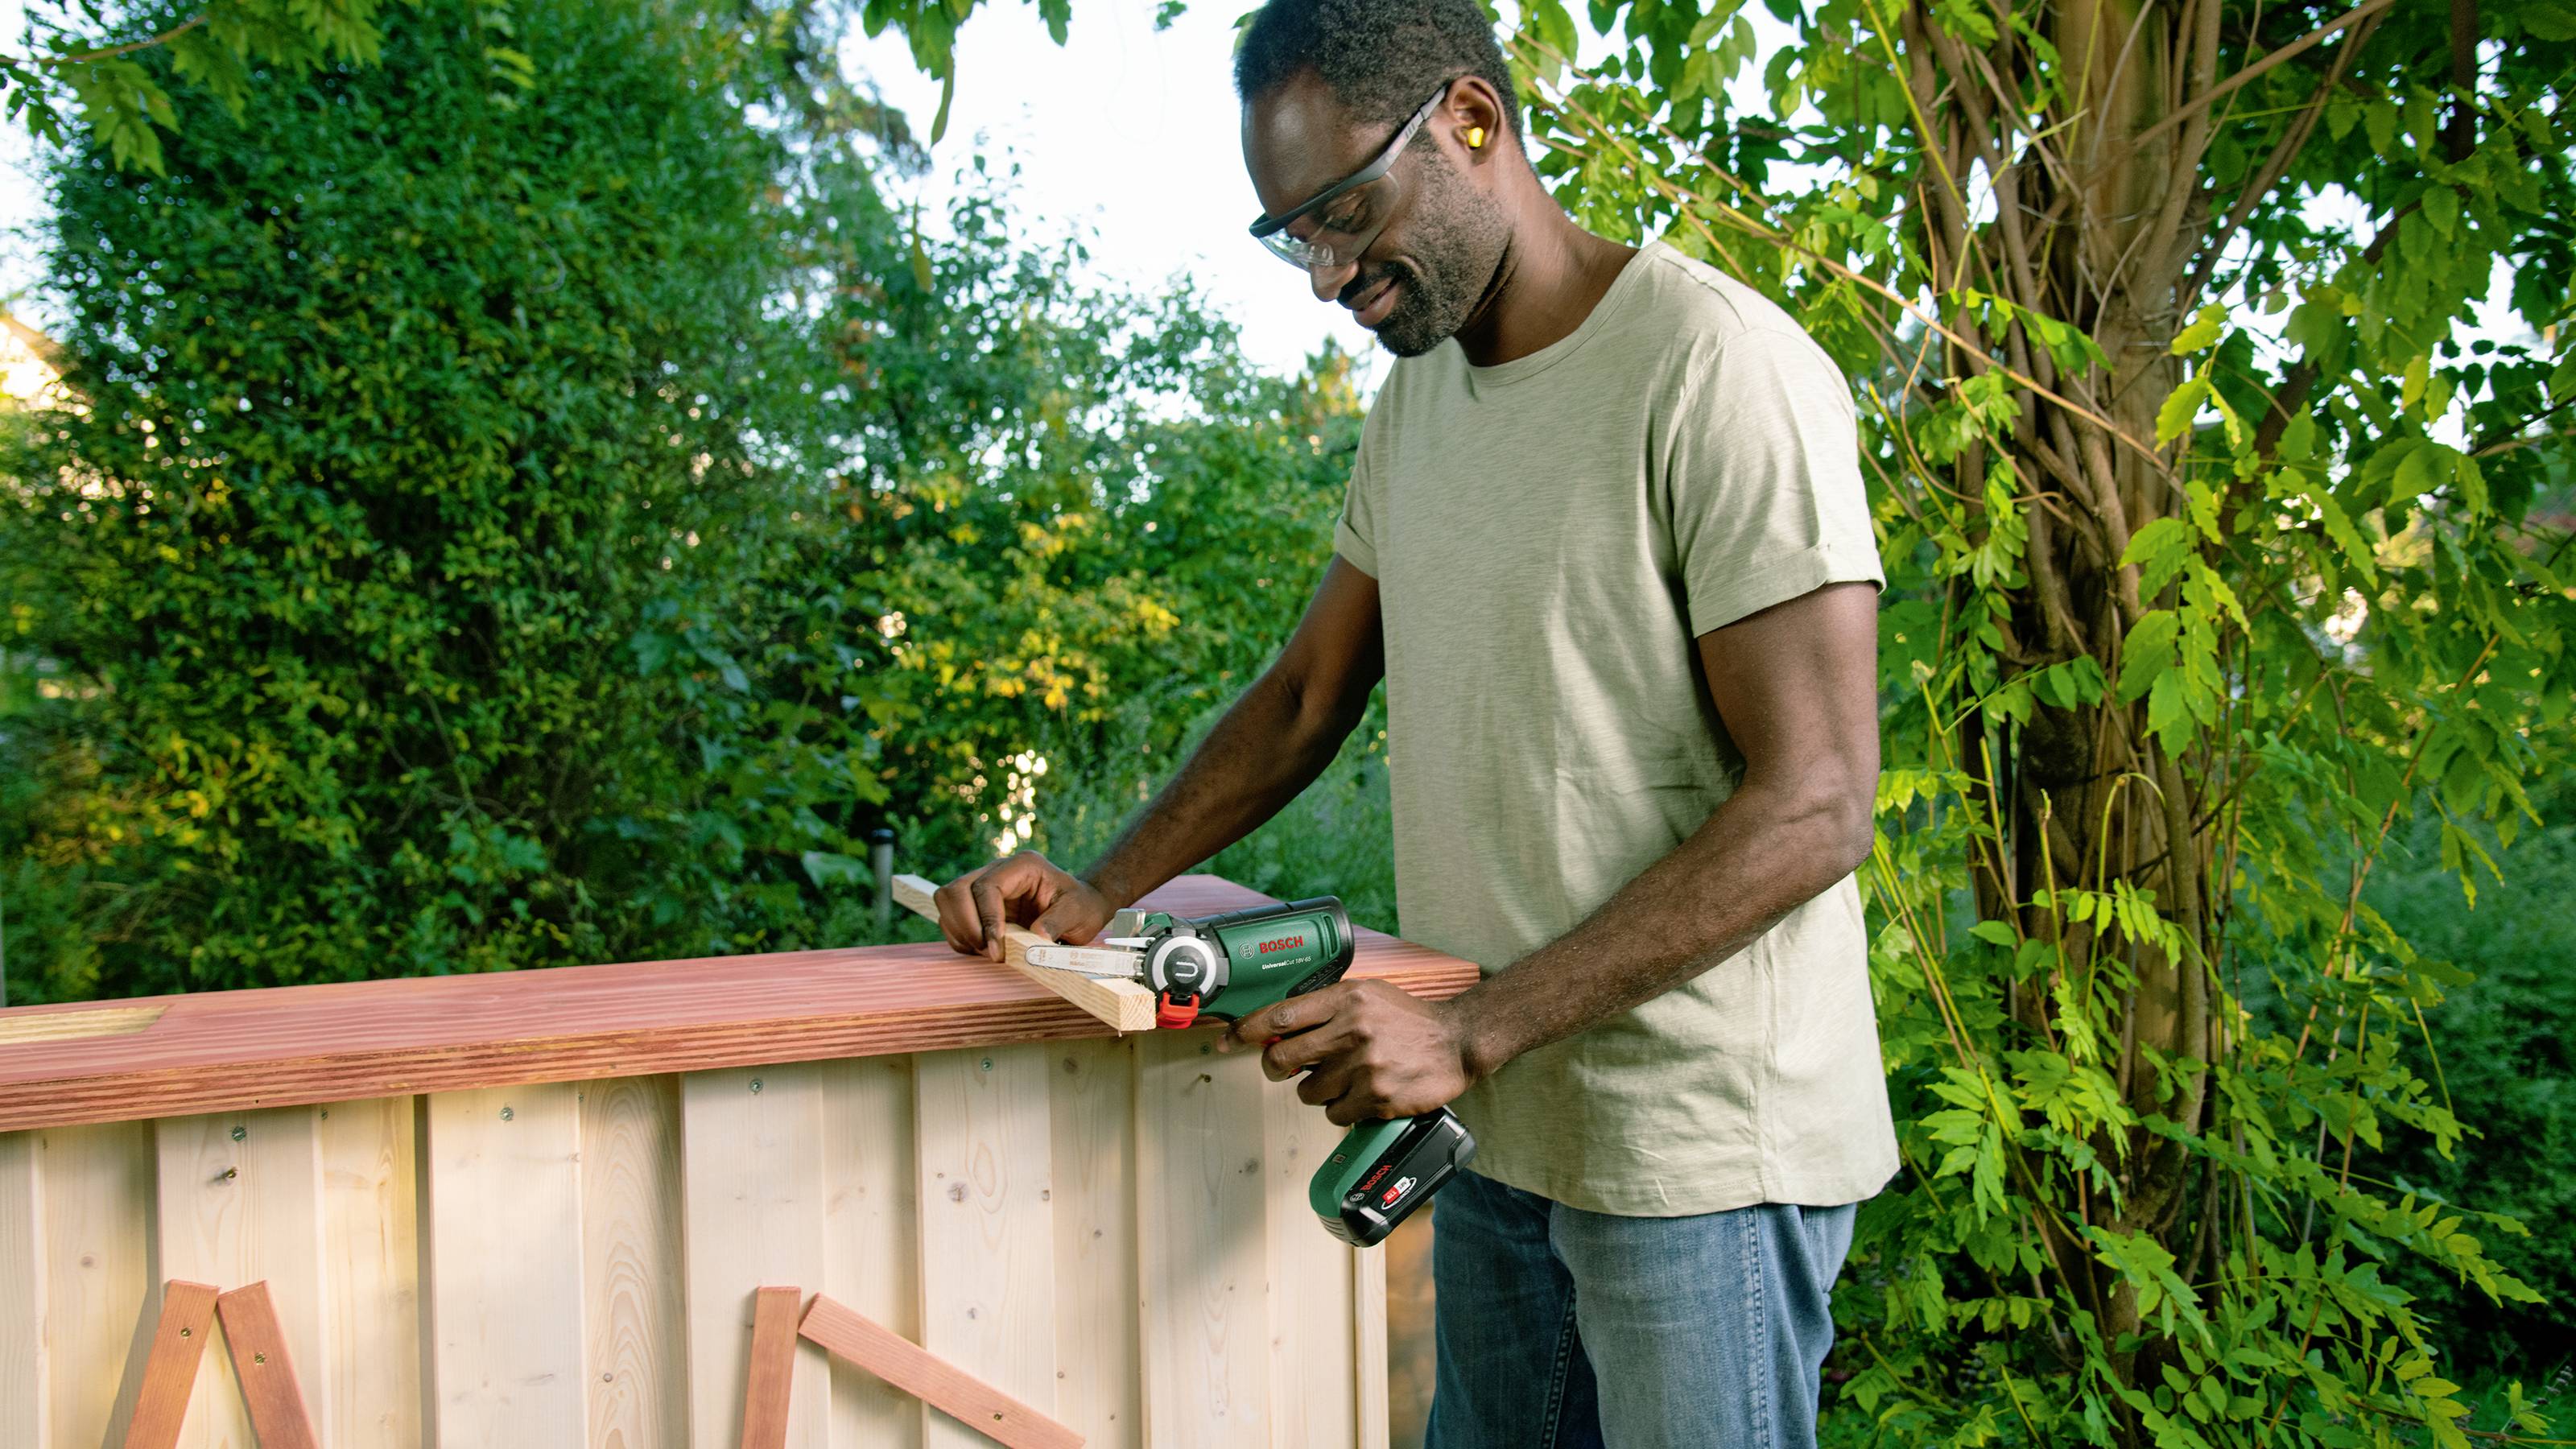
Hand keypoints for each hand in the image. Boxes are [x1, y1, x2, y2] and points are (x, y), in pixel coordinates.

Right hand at [931, 850, 1113, 962]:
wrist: (1080, 908)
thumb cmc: (1081, 907)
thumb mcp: (1079, 913)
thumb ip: (1058, 923)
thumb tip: (1036, 937)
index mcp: (1022, 866)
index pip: (986, 887)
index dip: (985, 920)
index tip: (997, 950)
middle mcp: (997, 871)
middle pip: (956, 890)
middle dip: (966, 925)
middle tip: (989, 952)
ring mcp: (984, 886)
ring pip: (947, 902)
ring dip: (960, 933)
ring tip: (987, 952)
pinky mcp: (977, 904)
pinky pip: (952, 919)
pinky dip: (961, 939)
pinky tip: (983, 950)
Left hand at [1219, 980, 1483, 1125]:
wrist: (1457, 1041)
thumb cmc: (1407, 1019)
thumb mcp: (1366, 995)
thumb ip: (1325, 1008)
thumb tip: (1275, 1029)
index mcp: (1345, 999)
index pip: (1280, 1015)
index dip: (1245, 1031)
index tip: (1227, 1040)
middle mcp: (1351, 1030)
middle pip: (1281, 1057)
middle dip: (1274, 1067)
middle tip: (1280, 1068)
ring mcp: (1364, 1066)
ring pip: (1306, 1091)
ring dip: (1315, 1089)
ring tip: (1341, 1078)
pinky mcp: (1376, 1097)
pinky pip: (1333, 1113)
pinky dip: (1340, 1109)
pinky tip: (1360, 1095)